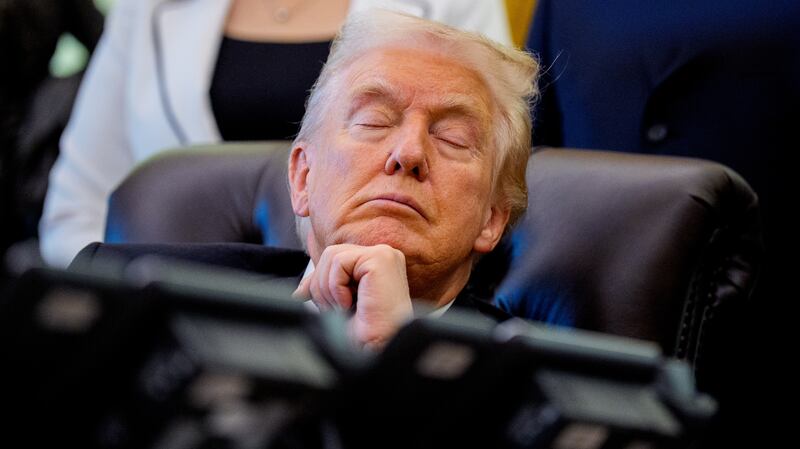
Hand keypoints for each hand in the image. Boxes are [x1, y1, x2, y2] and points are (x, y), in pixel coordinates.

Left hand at [293, 244, 413, 348]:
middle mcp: (383, 256)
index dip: (318, 278)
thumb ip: (323, 289)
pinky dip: (337, 286)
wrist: (381, 349)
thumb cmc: (368, 334)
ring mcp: (384, 255)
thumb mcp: (338, 306)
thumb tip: (300, 290)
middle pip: (331, 253)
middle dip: (321, 284)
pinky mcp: (380, 259)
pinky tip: (350, 302)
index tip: (304, 297)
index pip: (336, 257)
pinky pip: (340, 262)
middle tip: (334, 309)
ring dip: (329, 288)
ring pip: (332, 256)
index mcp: (376, 264)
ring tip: (343, 307)